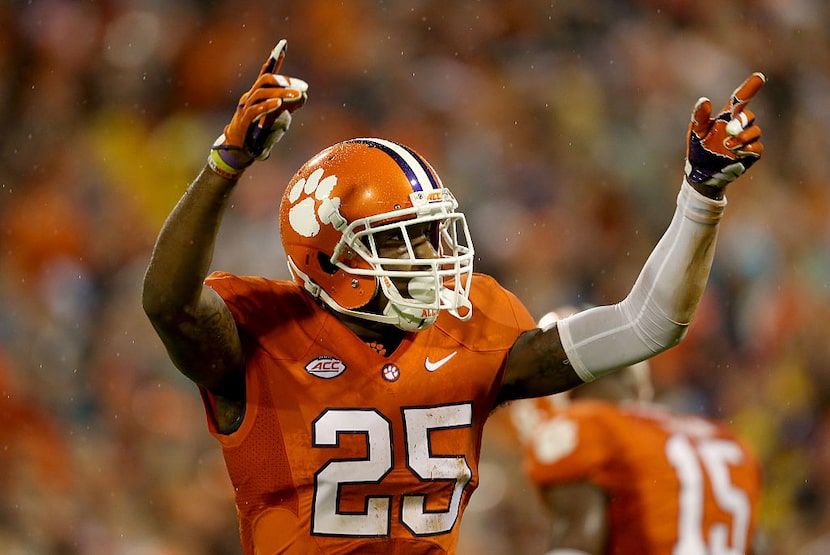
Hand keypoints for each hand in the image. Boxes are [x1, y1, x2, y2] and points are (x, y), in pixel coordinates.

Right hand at [209, 40, 308, 177]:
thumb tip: (303, 95)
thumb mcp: (278, 117)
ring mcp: (245, 107)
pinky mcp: (243, 121)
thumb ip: (289, 106)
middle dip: (284, 81)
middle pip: (265, 80)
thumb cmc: (259, 133)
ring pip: (261, 93)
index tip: (282, 45)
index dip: (274, 59)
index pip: (267, 73)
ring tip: (297, 96)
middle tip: (302, 88)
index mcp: (258, 94)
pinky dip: (268, 106)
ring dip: (281, 93)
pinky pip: (255, 109)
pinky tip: (280, 105)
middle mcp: (250, 97)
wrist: (241, 150)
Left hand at [685, 72, 764, 192]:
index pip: (740, 99)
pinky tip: (738, 153)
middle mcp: (738, 127)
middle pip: (749, 116)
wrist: (702, 173)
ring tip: (727, 145)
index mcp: (725, 118)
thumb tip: (704, 99)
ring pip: (755, 131)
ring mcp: (746, 140)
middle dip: (741, 122)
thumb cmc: (698, 149)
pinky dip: (749, 148)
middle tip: (729, 130)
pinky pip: (758, 147)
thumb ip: (700, 117)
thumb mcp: (696, 132)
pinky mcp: (750, 154)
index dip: (750, 88)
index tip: (759, 76)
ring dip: (743, 137)